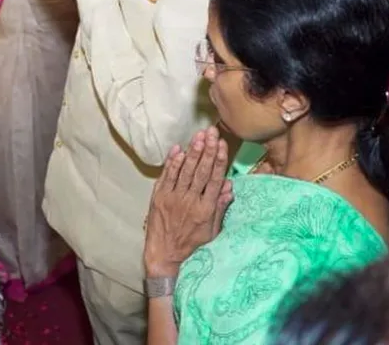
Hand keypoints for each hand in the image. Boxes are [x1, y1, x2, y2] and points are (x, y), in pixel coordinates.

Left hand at [143, 127, 232, 277]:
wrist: (164, 256)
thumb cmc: (192, 245)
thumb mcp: (212, 231)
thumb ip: (220, 207)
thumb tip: (229, 186)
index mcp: (205, 209)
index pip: (214, 179)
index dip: (219, 160)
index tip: (222, 144)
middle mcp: (190, 201)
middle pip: (200, 171)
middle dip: (207, 150)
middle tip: (211, 132)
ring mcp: (173, 198)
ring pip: (184, 170)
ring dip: (192, 151)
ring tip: (198, 136)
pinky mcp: (159, 198)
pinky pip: (167, 177)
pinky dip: (172, 162)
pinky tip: (178, 149)